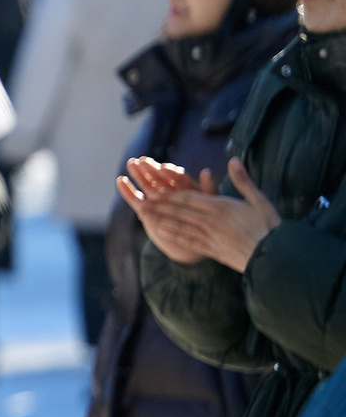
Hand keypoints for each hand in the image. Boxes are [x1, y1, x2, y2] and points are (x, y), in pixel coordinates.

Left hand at [120, 158, 281, 272]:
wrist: (276, 257)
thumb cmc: (270, 227)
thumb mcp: (259, 200)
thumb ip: (243, 181)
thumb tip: (233, 159)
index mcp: (221, 207)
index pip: (190, 198)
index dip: (169, 193)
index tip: (154, 187)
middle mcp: (210, 221)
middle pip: (179, 211)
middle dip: (159, 205)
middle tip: (140, 199)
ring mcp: (209, 237)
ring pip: (179, 225)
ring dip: (159, 219)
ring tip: (143, 213)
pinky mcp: (211, 250)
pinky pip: (187, 242)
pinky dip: (172, 236)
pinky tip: (160, 232)